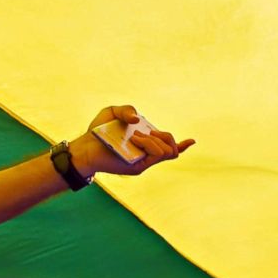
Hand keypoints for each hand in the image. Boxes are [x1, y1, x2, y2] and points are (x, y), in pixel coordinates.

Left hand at [72, 104, 194, 176]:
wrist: (85, 146)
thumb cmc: (98, 130)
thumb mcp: (112, 112)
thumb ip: (127, 109)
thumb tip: (139, 120)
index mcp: (145, 142)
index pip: (168, 147)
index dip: (182, 145)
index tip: (193, 141)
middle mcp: (146, 153)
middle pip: (172, 149)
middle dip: (166, 136)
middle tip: (145, 132)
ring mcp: (142, 161)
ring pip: (166, 152)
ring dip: (154, 140)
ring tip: (135, 137)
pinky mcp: (136, 168)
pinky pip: (154, 156)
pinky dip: (149, 144)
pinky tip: (137, 139)